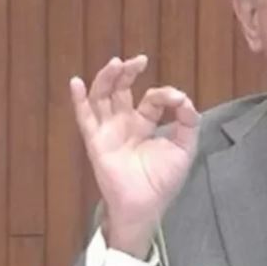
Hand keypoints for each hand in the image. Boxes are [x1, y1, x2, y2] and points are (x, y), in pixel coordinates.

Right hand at [70, 55, 199, 257]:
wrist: (147, 205)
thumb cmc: (164, 180)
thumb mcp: (185, 147)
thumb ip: (189, 122)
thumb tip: (185, 99)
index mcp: (145, 124)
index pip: (152, 99)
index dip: (165, 95)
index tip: (178, 100)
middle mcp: (125, 124)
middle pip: (121, 91)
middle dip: (128, 73)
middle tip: (138, 60)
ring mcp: (109, 131)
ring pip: (103, 98)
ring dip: (108, 79)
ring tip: (116, 63)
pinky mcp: (97, 142)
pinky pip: (85, 118)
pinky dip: (79, 100)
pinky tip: (77, 83)